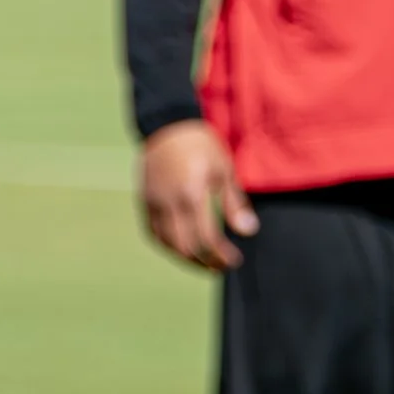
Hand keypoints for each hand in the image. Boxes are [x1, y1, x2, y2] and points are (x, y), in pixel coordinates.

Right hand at [139, 117, 256, 271]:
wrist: (168, 126)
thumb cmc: (201, 145)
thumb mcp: (224, 170)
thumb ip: (234, 204)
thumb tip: (248, 231)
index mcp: (192, 195)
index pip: (206, 238)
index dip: (220, 255)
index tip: (233, 261)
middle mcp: (169, 204)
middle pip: (185, 247)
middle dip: (204, 262)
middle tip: (220, 267)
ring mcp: (153, 204)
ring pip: (167, 245)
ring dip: (187, 258)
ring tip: (204, 262)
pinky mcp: (145, 203)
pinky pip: (154, 234)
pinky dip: (169, 246)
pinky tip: (183, 249)